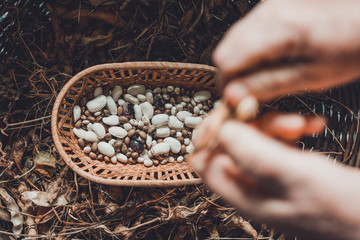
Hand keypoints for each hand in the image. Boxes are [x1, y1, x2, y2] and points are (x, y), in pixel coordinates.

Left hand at [190, 114, 359, 238]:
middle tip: (275, 116)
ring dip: (276, 124)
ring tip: (302, 123)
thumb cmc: (345, 208)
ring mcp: (271, 178)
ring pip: (257, 140)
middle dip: (252, 125)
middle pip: (231, 145)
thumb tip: (221, 130)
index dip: (210, 135)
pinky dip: (292, 129)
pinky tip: (312, 125)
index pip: (205, 162)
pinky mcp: (289, 169)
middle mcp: (252, 187)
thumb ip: (255, 155)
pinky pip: (279, 142)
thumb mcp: (297, 177)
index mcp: (244, 195)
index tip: (228, 112)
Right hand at [213, 0, 359, 106]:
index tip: (244, 102)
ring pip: (235, 42)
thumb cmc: (354, 44)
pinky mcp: (274, 6)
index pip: (226, 61)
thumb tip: (233, 96)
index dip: (230, 86)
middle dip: (235, 76)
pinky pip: (249, 32)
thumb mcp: (312, 75)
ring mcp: (268, 5)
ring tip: (268, 76)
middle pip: (226, 50)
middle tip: (254, 93)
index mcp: (277, 28)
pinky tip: (275, 59)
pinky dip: (254, 52)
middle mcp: (266, 11)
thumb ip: (268, 84)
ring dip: (245, 64)